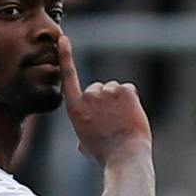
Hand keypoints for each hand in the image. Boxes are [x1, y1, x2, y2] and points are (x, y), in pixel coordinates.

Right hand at [58, 35, 151, 165]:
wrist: (124, 156)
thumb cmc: (105, 155)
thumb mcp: (85, 144)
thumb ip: (83, 131)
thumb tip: (83, 142)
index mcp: (75, 108)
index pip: (68, 77)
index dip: (65, 56)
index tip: (63, 39)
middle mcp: (88, 95)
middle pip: (99, 89)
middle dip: (106, 101)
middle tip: (112, 123)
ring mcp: (106, 91)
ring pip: (115, 90)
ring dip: (119, 102)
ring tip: (121, 123)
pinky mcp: (124, 90)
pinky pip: (129, 90)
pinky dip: (132, 102)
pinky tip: (130, 116)